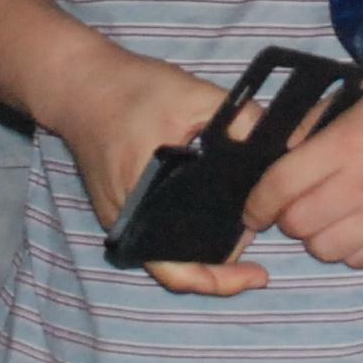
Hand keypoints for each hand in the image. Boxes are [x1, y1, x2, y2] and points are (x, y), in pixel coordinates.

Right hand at [56, 47, 273, 298]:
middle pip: (177, 269)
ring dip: (205, 251)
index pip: (179, 268)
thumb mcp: (191, 95)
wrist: (83, 84)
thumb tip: (279, 144)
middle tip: (258, 244)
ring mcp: (121, 219)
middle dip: (221, 267)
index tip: (259, 275)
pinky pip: (158, 236)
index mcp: (141, 204)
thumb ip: (237, 118)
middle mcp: (126, 223)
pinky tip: (217, 217)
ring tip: (244, 231)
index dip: (222, 278)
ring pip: (168, 256)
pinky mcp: (122, 208)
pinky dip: (188, 234)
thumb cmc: (131, 90)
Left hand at [247, 67, 362, 272]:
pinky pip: (361, 260)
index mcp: (346, 145)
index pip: (280, 186)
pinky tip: (357, 226)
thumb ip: (314, 123)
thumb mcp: (360, 96)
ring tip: (329, 217)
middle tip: (297, 206)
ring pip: (325, 249)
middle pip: (298, 224)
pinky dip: (350, 249)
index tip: (254, 209)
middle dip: (288, 218)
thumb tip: (272, 148)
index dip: (257, 203)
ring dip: (318, 236)